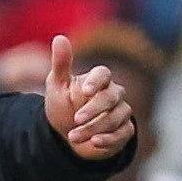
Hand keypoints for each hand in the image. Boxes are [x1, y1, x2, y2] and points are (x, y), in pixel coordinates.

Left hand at [43, 35, 136, 161]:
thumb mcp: (57, 86)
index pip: (103, 74)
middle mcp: (114, 94)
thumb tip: (59, 37)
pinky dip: (108, 140)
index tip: (85, 91)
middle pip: (112, 97)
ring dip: (93, 127)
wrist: (67, 134)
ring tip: (72, 136)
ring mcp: (121, 112)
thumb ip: (61, 64)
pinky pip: (123, 134)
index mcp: (98, 80)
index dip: (96, 81)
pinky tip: (94, 142)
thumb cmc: (63, 105)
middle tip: (75, 119)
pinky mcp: (124, 131)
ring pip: (116, 117)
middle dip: (94, 109)